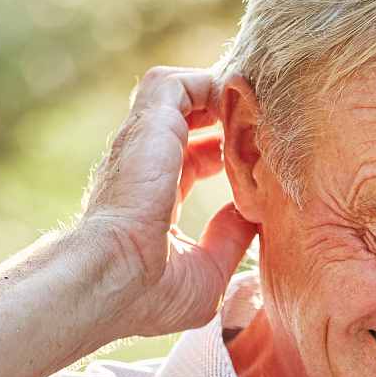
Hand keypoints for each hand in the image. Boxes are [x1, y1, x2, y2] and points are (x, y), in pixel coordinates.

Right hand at [77, 65, 258, 338]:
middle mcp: (143, 166)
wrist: (114, 279)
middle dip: (223, 116)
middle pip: (185, 121)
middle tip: (262, 123)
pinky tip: (240, 103)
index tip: (254, 157)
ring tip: (254, 105)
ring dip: (217, 92)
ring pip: (179, 93)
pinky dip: (209, 83)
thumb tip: (253, 214)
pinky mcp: (148, 126)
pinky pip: (178, 84)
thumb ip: (230, 240)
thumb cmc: (150, 293)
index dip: (222, 153)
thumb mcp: (207, 273)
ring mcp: (142, 144)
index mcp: (152, 200)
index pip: (190, 160)